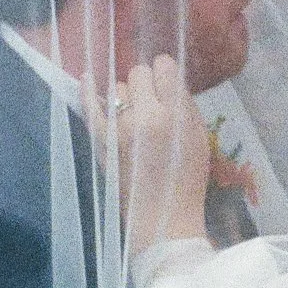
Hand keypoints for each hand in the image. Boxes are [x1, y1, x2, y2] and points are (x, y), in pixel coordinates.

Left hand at [84, 54, 211, 254]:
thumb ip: (186, 106)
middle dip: (147, 83)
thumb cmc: (187, 180)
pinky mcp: (102, 141)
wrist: (163, 218)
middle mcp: (146, 116)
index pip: (164, 68)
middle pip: (139, 73)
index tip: (166, 82)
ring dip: (127, 95)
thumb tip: (169, 81)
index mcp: (175, 115)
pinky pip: (90, 106)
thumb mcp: (200, 139)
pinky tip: (87, 78)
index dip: (165, 72)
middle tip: (152, 102)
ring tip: (134, 113)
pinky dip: (88, 90)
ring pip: (118, 87)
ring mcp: (119, 128)